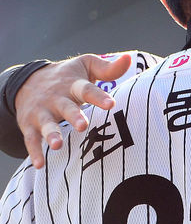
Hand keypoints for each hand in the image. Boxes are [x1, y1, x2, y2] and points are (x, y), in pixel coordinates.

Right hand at [15, 53, 131, 168]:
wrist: (28, 81)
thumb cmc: (68, 76)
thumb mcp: (86, 66)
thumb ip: (108, 68)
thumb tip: (129, 58)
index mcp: (73, 85)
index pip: (87, 89)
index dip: (99, 97)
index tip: (111, 104)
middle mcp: (57, 98)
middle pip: (66, 107)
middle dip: (74, 116)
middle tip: (83, 126)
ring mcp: (42, 112)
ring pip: (47, 124)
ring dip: (52, 134)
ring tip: (57, 145)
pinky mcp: (29, 125)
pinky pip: (31, 139)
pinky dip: (34, 151)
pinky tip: (39, 164)